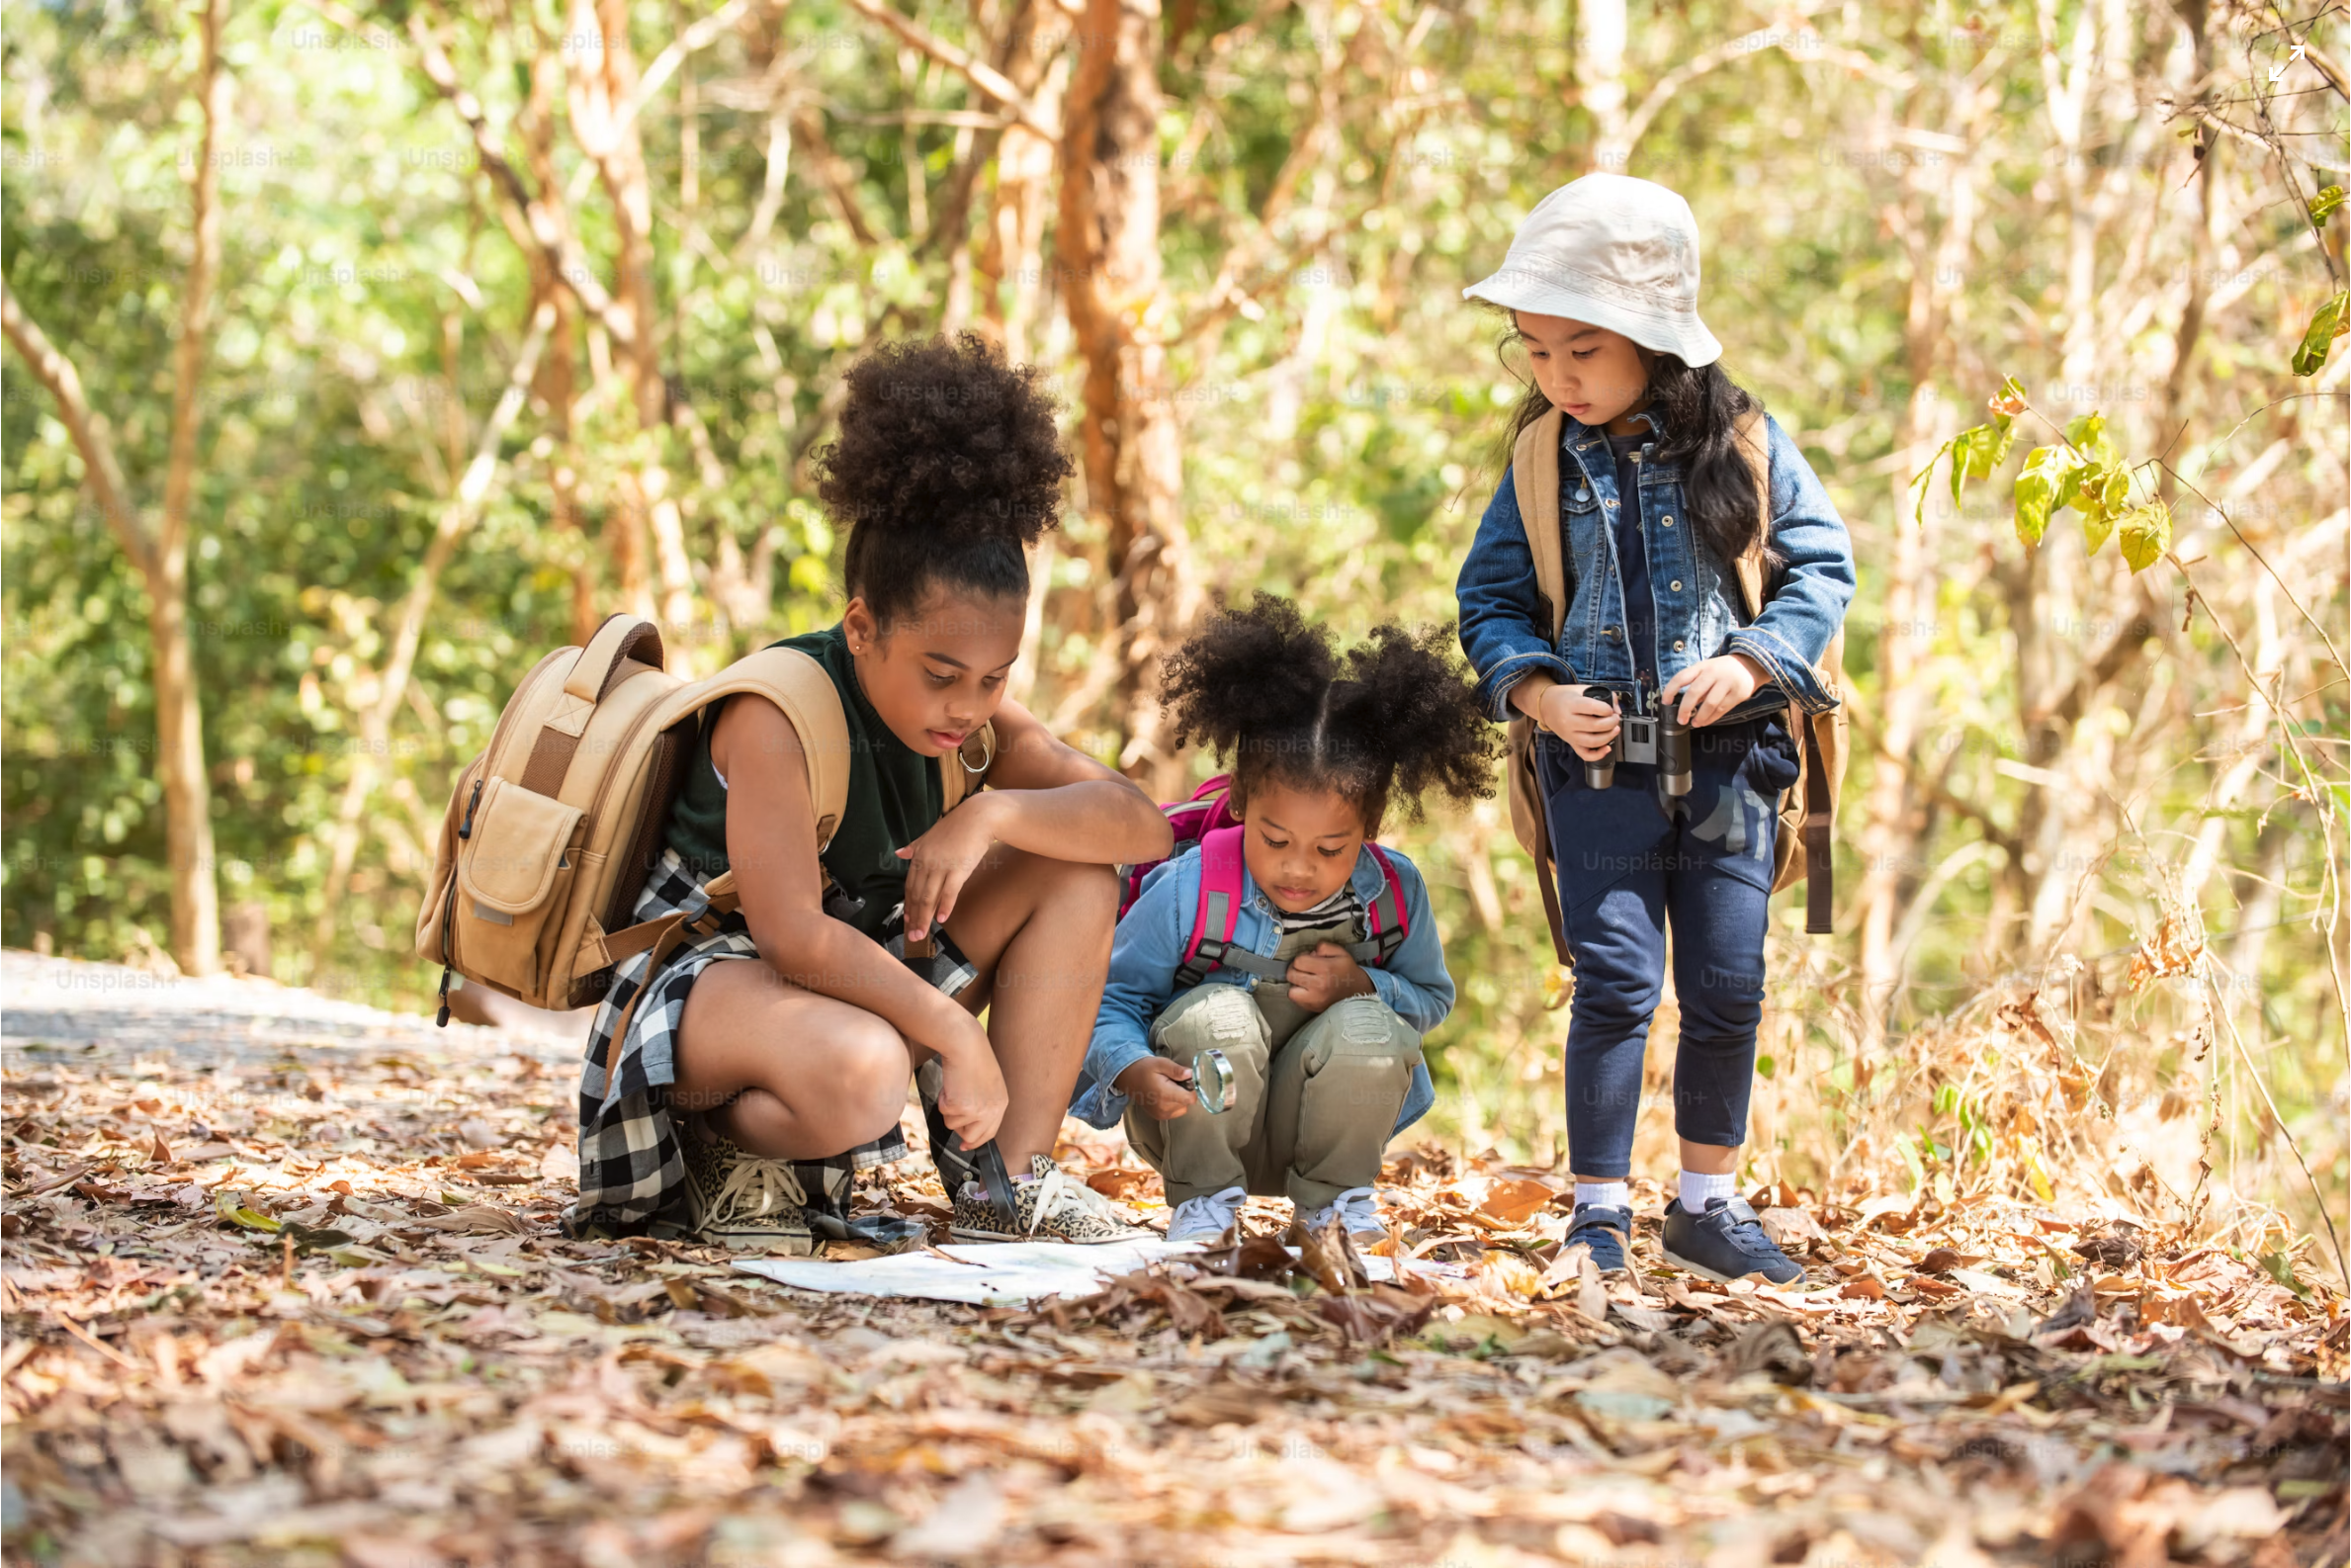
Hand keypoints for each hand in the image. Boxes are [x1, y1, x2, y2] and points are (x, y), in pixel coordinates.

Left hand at [895, 793, 1003, 941]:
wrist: (979, 817)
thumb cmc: (956, 827)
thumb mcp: (929, 835)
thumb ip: (914, 847)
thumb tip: (898, 853)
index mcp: (919, 855)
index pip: (910, 885)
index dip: (908, 904)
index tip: (907, 920)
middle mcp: (927, 862)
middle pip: (917, 895)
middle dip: (914, 917)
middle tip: (912, 936)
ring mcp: (942, 866)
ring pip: (929, 897)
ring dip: (925, 918)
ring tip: (922, 934)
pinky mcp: (959, 869)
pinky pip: (949, 892)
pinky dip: (945, 906)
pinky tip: (942, 919)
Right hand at [931, 1019, 1006, 1150]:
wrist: (965, 1045)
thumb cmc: (973, 1059)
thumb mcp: (988, 1084)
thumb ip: (983, 1105)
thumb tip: (967, 1132)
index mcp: (1001, 1104)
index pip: (989, 1133)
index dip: (975, 1141)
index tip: (964, 1146)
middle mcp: (991, 1111)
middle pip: (970, 1136)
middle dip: (959, 1127)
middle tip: (954, 1109)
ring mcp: (976, 1111)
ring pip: (953, 1124)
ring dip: (949, 1109)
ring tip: (955, 1087)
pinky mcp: (960, 1107)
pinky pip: (943, 1113)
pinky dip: (942, 1100)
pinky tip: (950, 1084)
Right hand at [1114, 1056, 1195, 1120]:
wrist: (1128, 1077)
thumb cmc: (1145, 1068)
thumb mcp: (1161, 1063)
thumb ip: (1177, 1070)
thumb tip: (1191, 1074)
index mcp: (1164, 1094)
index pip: (1190, 1099)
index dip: (1193, 1089)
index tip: (1187, 1081)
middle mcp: (1163, 1107)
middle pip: (1187, 1103)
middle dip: (1185, 1092)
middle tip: (1175, 1081)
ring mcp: (1161, 1114)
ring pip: (1182, 1108)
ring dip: (1180, 1099)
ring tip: (1169, 1088)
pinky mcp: (1159, 1116)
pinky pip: (1175, 1112)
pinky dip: (1175, 1104)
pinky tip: (1166, 1095)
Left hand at [1286, 941, 1374, 1013]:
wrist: (1359, 992)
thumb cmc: (1348, 971)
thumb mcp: (1341, 952)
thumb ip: (1324, 947)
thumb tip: (1310, 952)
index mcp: (1326, 969)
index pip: (1298, 961)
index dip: (1302, 957)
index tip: (1308, 958)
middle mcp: (1319, 985)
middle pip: (1291, 975)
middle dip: (1295, 969)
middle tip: (1304, 968)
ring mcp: (1316, 999)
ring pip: (1291, 992)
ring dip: (1296, 984)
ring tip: (1304, 981)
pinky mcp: (1314, 1008)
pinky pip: (1297, 1001)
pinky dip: (1300, 995)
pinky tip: (1308, 990)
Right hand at [1537, 682, 1621, 762]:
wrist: (1545, 706)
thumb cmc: (1565, 697)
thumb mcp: (1581, 689)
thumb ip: (1603, 695)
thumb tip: (1617, 709)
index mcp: (1570, 704)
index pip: (1592, 708)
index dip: (1607, 709)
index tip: (1610, 709)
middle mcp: (1568, 721)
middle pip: (1595, 726)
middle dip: (1611, 722)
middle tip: (1615, 718)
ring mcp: (1569, 734)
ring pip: (1592, 741)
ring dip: (1609, 736)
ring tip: (1615, 729)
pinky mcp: (1570, 743)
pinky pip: (1585, 754)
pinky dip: (1598, 754)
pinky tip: (1607, 748)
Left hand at [1660, 653, 1768, 726]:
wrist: (1750, 665)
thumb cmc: (1723, 670)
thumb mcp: (1707, 669)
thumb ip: (1695, 684)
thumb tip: (1682, 704)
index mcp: (1702, 666)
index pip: (1681, 677)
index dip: (1670, 690)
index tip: (1665, 702)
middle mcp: (1713, 673)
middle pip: (1694, 692)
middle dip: (1684, 709)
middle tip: (1681, 719)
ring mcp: (1727, 683)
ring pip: (1709, 704)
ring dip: (1699, 717)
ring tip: (1694, 723)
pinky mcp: (1738, 694)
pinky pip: (1722, 710)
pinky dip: (1711, 718)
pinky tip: (1705, 722)